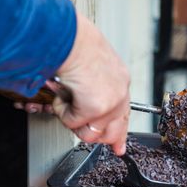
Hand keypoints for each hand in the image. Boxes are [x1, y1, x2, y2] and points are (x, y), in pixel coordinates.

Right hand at [52, 12, 130, 154]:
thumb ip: (93, 87)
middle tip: (75, 117)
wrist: (71, 38)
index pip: (124, 116)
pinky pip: (73, 123)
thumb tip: (80, 101)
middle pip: (110, 133)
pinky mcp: (96, 108)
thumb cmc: (75, 45)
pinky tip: (63, 93)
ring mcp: (111, 103)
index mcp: (120, 82)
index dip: (119, 135)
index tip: (118, 148)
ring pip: (89, 133)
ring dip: (72, 118)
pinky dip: (62, 110)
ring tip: (66, 98)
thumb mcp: (91, 68)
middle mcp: (120, 94)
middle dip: (89, 132)